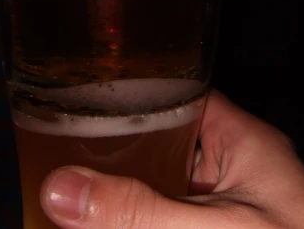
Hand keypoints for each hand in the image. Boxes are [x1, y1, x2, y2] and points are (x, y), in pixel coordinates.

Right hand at [40, 90, 303, 227]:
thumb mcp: (212, 228)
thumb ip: (138, 209)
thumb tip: (61, 190)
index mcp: (242, 141)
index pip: (180, 93)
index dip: (135, 89)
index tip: (86, 89)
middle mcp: (236, 171)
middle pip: (165, 144)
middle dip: (118, 149)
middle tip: (63, 145)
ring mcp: (230, 210)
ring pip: (166, 187)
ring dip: (128, 190)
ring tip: (72, 183)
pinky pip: (171, 217)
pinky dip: (144, 218)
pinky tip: (108, 221)